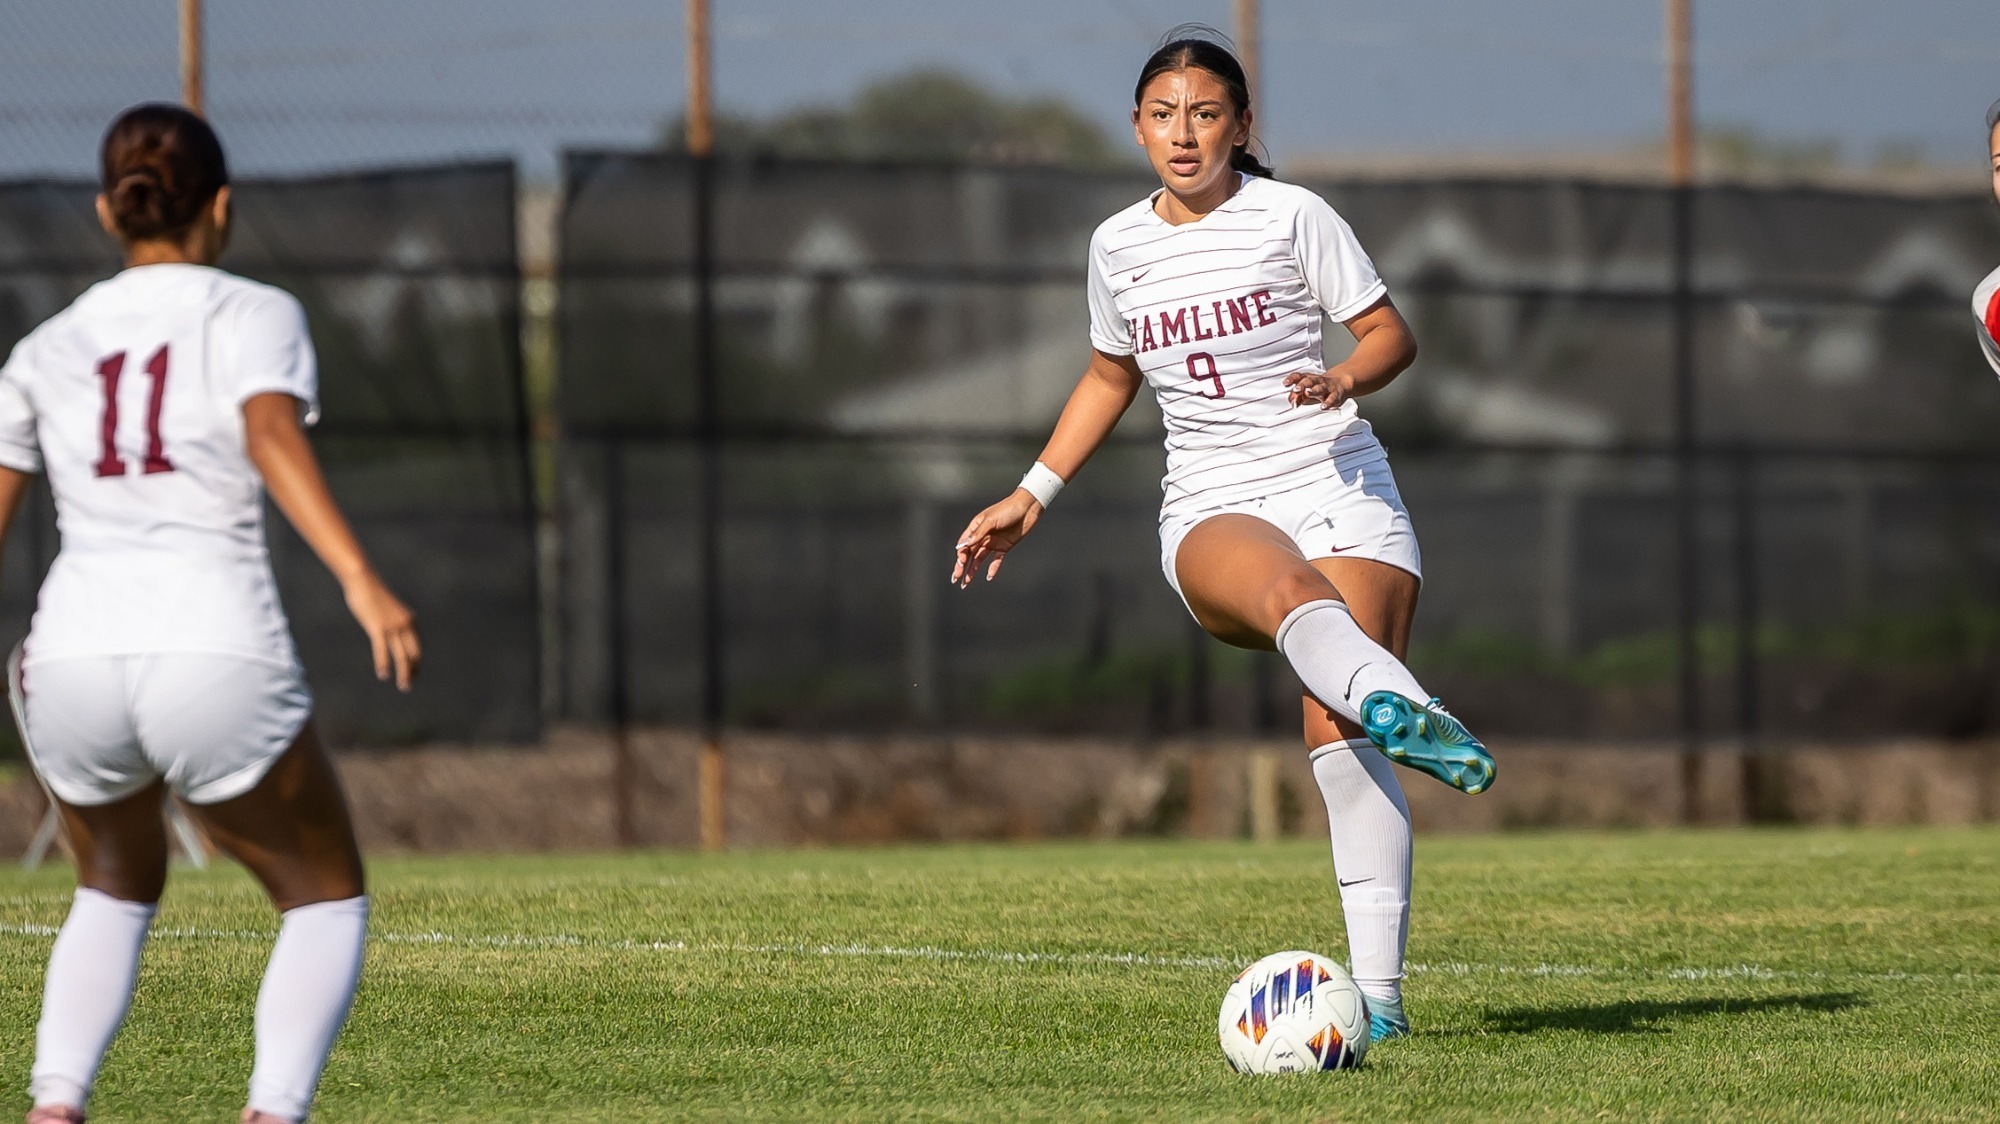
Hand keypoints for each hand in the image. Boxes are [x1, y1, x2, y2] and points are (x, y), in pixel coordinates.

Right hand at [341, 571, 421, 690]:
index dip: (416, 663)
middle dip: (412, 672)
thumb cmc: (372, 594)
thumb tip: (389, 633)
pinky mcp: (378, 627)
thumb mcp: (387, 609)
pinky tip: (383, 675)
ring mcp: (393, 626)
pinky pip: (382, 650)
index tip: (412, 674)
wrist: (363, 580)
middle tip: (408, 686)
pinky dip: (384, 664)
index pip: (417, 648)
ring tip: (403, 686)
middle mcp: (405, 624)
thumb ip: (391, 622)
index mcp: (410, 620)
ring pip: (402, 656)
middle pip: (413, 654)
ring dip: (403, 673)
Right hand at [951, 489, 1041, 587]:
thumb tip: (963, 545)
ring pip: (979, 559)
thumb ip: (978, 534)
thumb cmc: (1008, 509)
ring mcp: (993, 542)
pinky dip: (992, 568)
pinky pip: (996, 560)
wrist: (1028, 508)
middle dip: (961, 567)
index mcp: (976, 527)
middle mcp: (983, 536)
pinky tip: (989, 576)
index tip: (961, 563)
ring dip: (973, 570)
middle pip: (969, 554)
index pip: (964, 544)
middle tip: (955, 579)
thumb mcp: (991, 520)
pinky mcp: (1004, 547)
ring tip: (966, 583)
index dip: (960, 555)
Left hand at [1284, 367, 1356, 409]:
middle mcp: (1318, 382)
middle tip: (1296, 389)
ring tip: (1307, 393)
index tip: (1285, 384)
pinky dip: (1328, 402)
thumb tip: (1290, 400)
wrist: (1341, 382)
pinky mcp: (1336, 394)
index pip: (1299, 377)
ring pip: (1320, 388)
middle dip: (1302, 385)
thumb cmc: (1321, 387)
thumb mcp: (1308, 391)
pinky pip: (1332, 398)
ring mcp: (1327, 387)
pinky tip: (1323, 406)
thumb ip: (1298, 396)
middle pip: (1309, 381)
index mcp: (1309, 379)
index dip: (1292, 379)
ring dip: (1313, 391)